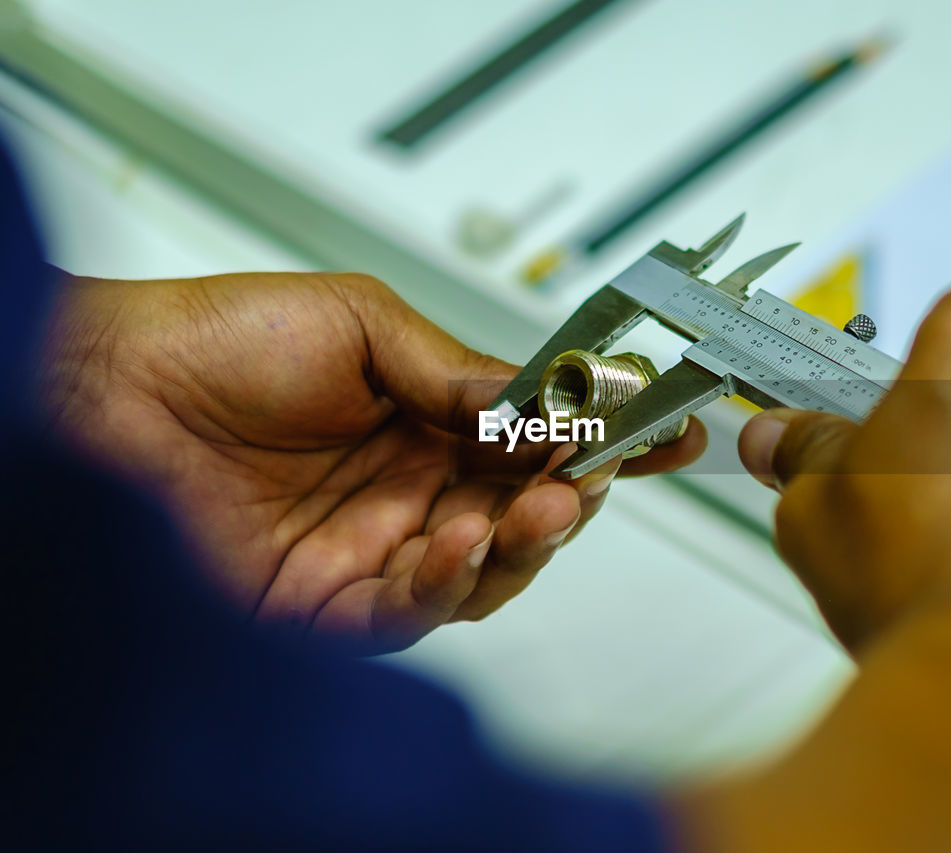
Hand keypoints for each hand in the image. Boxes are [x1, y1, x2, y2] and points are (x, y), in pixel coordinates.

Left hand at [42, 271, 704, 652]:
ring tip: (542, 507)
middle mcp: (411, 490)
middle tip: (600, 473)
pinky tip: (458, 539)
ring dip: (526, 545)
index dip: (604, 440)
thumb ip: (458, 371)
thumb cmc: (216, 339)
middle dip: (576, 498)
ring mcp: (375, 550)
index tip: (666, 432)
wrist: (107, 391)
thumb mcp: (361, 322)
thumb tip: (544, 402)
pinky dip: (449, 584)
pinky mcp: (330, 606)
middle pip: (525, 513)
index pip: (537, 441)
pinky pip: (413, 612)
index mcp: (428, 420)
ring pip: (487, 572)